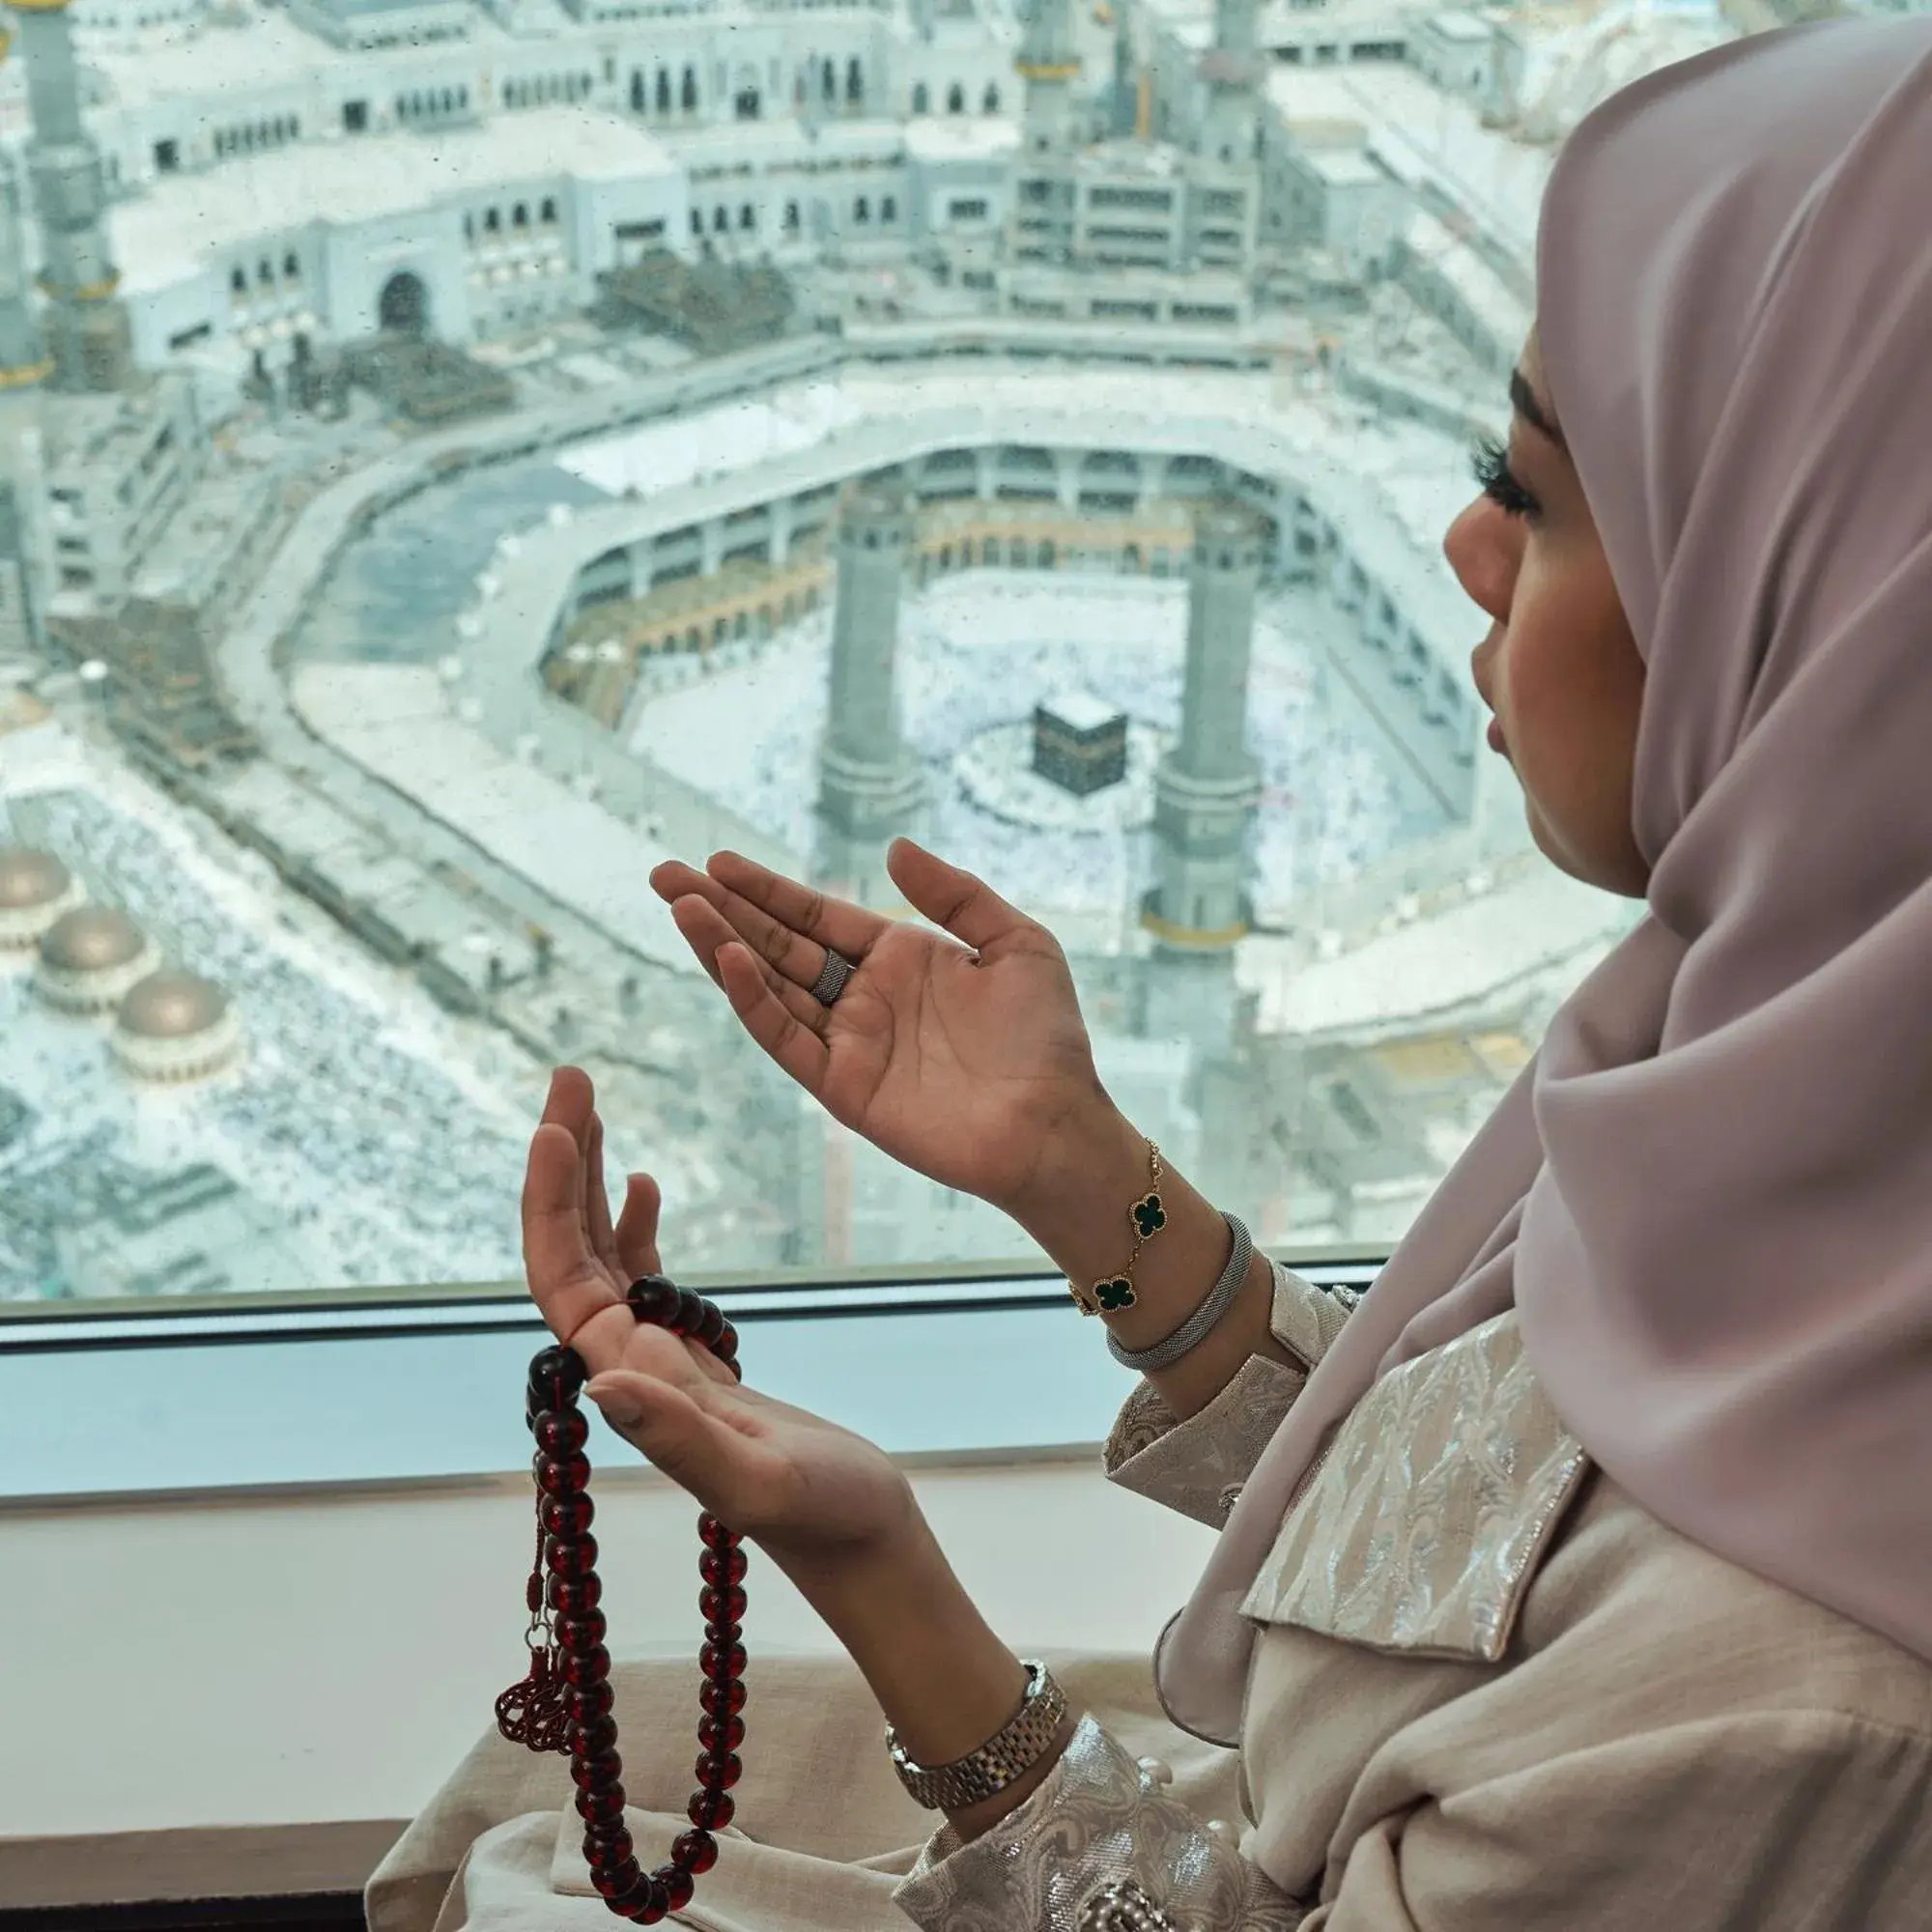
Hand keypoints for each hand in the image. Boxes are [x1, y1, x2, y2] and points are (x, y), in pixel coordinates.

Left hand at [522, 1067, 917, 1574]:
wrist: (863, 1539)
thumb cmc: (827, 1515)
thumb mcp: (757, 1479)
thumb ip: (680, 1437)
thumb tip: (601, 1381)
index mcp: (631, 1388)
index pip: (565, 1280)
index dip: (551, 1205)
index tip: (555, 1128)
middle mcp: (628, 1371)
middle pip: (570, 1252)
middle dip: (562, 1165)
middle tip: (569, 1074)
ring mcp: (657, 1363)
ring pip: (602, 1258)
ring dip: (588, 1181)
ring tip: (587, 1102)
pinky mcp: (692, 1363)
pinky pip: (644, 1281)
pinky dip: (633, 1227)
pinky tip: (638, 1182)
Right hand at [648, 837, 1118, 1216]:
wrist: (1055, 1122)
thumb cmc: (1047, 1039)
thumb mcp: (1016, 943)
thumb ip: (956, 894)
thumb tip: (894, 848)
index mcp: (899, 959)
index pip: (815, 916)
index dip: (766, 889)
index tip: (718, 860)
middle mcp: (864, 999)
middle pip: (776, 945)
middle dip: (721, 910)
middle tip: (665, 874)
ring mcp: (848, 1043)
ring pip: (768, 986)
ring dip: (722, 946)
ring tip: (682, 905)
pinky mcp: (843, 1086)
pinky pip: (787, 1036)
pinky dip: (753, 999)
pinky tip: (727, 959)